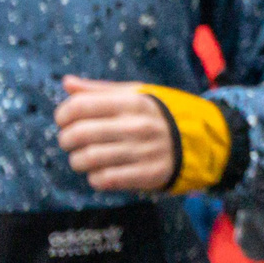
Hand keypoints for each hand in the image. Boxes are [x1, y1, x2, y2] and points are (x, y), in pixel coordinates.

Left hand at [55, 76, 178, 192]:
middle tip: (70, 141)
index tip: (64, 120)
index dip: (63, 114)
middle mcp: (137, 125)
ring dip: (77, 161)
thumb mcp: (136, 94)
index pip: (80, 106)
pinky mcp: (148, 174)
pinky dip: (94, 178)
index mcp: (132, 102)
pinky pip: (106, 179)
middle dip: (66, 139)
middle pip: (79, 134)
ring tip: (82, 158)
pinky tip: (99, 171)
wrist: (200, 140)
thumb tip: (66, 82)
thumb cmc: (157, 114)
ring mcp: (143, 151)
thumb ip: (99, 90)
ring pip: (88, 159)